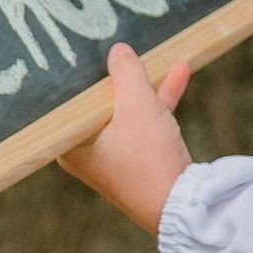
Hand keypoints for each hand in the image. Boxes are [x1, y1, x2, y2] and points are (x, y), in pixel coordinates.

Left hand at [59, 43, 192, 231]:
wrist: (182, 206)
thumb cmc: (148, 159)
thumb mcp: (138, 105)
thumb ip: (127, 72)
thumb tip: (118, 49)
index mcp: (71, 145)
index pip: (70, 100)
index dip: (81, 74)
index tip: (86, 50)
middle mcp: (87, 152)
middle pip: (100, 102)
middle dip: (117, 75)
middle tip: (118, 47)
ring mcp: (115, 156)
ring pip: (126, 110)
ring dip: (145, 84)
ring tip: (158, 56)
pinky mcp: (140, 158)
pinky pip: (145, 121)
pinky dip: (159, 101)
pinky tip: (179, 72)